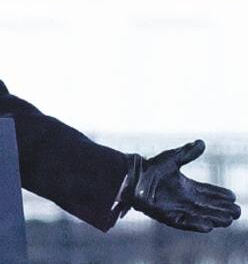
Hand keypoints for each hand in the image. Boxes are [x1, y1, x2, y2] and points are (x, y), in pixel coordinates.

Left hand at [124, 140, 240, 231]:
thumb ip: (188, 152)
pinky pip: (185, 222)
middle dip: (223, 209)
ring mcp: (177, 208)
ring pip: (200, 215)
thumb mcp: (172, 158)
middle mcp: (184, 199)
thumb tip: (202, 142)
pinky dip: (196, 224)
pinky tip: (209, 226)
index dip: (220, 195)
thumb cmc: (150, 167)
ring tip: (228, 219)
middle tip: (237, 212)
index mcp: (187, 186)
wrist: (131, 176)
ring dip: (214, 218)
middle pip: (208, 206)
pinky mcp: (167, 215)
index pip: (208, 192)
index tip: (233, 196)